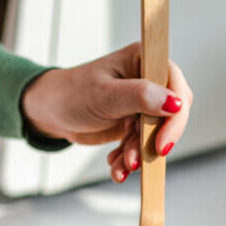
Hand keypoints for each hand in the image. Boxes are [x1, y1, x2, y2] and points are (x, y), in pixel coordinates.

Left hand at [21, 42, 192, 182]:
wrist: (50, 113)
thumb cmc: (71, 94)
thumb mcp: (106, 95)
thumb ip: (140, 97)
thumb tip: (175, 103)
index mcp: (144, 59)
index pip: (175, 86)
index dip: (175, 117)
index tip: (161, 143)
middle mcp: (148, 80)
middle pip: (171, 115)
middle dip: (152, 141)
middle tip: (135, 160)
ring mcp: (142, 104)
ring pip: (155, 134)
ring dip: (139, 154)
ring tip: (120, 166)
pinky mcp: (135, 123)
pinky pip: (142, 145)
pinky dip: (130, 158)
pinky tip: (115, 166)